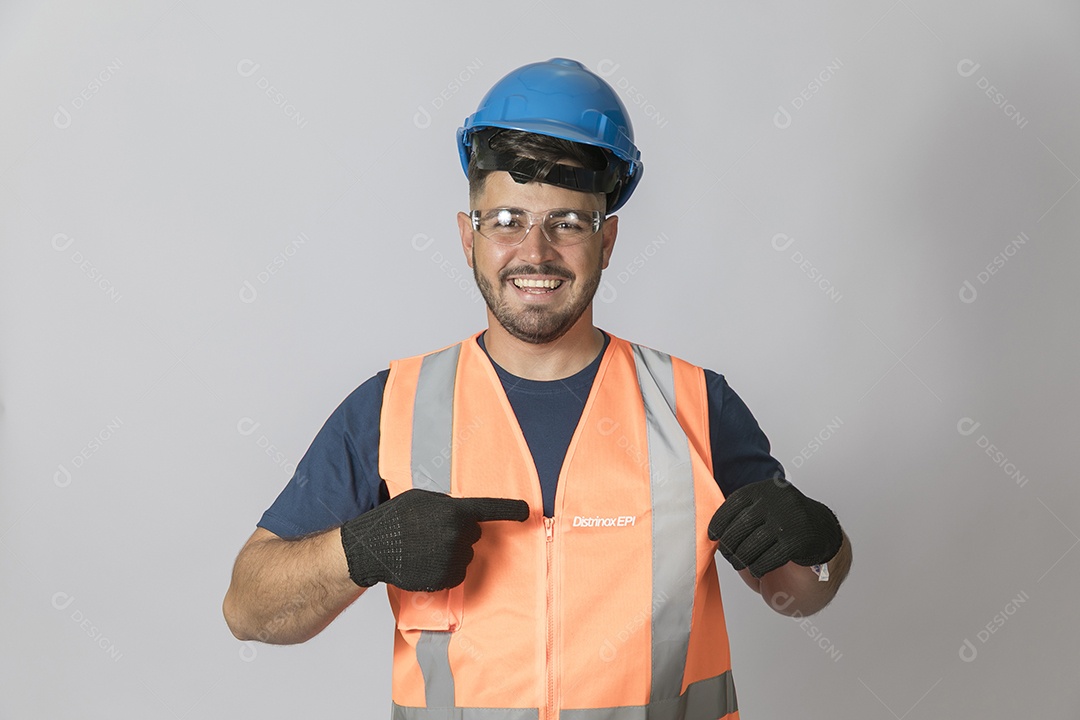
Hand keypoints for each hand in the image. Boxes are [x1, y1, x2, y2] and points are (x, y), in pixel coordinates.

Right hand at [340, 488, 529, 591]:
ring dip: (451, 553)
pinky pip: (456, 574)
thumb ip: (447, 505)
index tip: (527, 511)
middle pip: (474, 534)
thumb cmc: (394, 518)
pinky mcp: (445, 579)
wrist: (371, 548)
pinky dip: (445, 571)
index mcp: (454, 511)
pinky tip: (425, 563)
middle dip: (459, 533)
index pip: (489, 509)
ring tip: (423, 549)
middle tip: (431, 532)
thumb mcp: (421, 500)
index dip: (510, 510)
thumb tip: (465, 513)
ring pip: (465, 555)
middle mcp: (457, 534)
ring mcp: (452, 558)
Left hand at [708, 477, 841, 578]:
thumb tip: (714, 530)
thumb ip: (744, 511)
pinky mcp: (795, 542)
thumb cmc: (784, 518)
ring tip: (739, 562)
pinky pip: (767, 559)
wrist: (821, 529)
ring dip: (741, 559)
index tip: (712, 534)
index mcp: (764, 489)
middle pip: (739, 527)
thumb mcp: (766, 504)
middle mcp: (775, 502)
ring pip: (751, 546)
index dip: (719, 521)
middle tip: (727, 553)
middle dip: (729, 544)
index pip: (733, 504)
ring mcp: (786, 521)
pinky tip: (756, 570)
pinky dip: (757, 568)